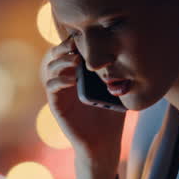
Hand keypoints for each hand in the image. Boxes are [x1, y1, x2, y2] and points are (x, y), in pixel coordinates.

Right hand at [42, 36, 125, 178]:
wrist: (103, 142)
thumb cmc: (111, 115)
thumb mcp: (115, 89)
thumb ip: (115, 73)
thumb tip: (128, 52)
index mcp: (78, 73)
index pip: (69, 50)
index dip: (73, 41)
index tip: (85, 36)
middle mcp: (65, 79)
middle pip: (55, 55)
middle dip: (63, 47)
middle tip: (75, 45)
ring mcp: (59, 92)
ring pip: (49, 68)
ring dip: (60, 61)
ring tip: (75, 60)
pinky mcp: (56, 105)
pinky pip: (51, 87)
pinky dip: (59, 80)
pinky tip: (72, 79)